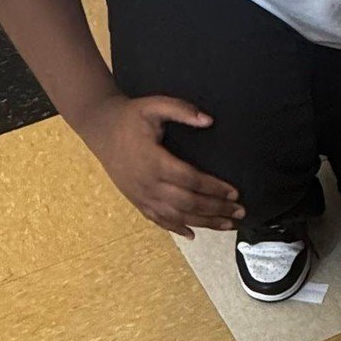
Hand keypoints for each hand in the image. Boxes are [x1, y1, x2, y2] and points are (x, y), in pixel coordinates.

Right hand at [83, 96, 243, 239]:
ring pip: (177, 216)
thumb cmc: (129, 117)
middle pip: (188, 203)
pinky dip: (176, 229)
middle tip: (240, 212)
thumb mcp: (154, 106)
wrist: (100, 128)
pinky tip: (193, 235)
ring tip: (228, 225)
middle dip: (217, 210)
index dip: (214, 188)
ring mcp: (141, 196)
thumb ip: (181, 110)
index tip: (235, 192)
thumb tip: (208, 120)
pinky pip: (158, 220)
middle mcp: (148, 184)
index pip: (191, 180)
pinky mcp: (136, 201)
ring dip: (205, 223)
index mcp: (154, 161)